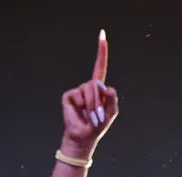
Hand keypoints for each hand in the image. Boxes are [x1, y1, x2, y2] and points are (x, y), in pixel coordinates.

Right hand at [61, 30, 118, 155]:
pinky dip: (83, 106)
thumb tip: (106, 87)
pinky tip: (81, 113)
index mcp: (99, 89)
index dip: (101, 51)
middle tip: (97, 116)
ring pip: (89, 89)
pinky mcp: (69, 96)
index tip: (102, 34)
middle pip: (96, 83)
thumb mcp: (111, 113)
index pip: (100, 67)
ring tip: (90, 116)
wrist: (83, 137)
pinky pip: (79, 95)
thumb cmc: (97, 126)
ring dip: (92, 105)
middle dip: (98, 101)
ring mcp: (77, 91)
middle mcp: (87, 87)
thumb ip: (112, 99)